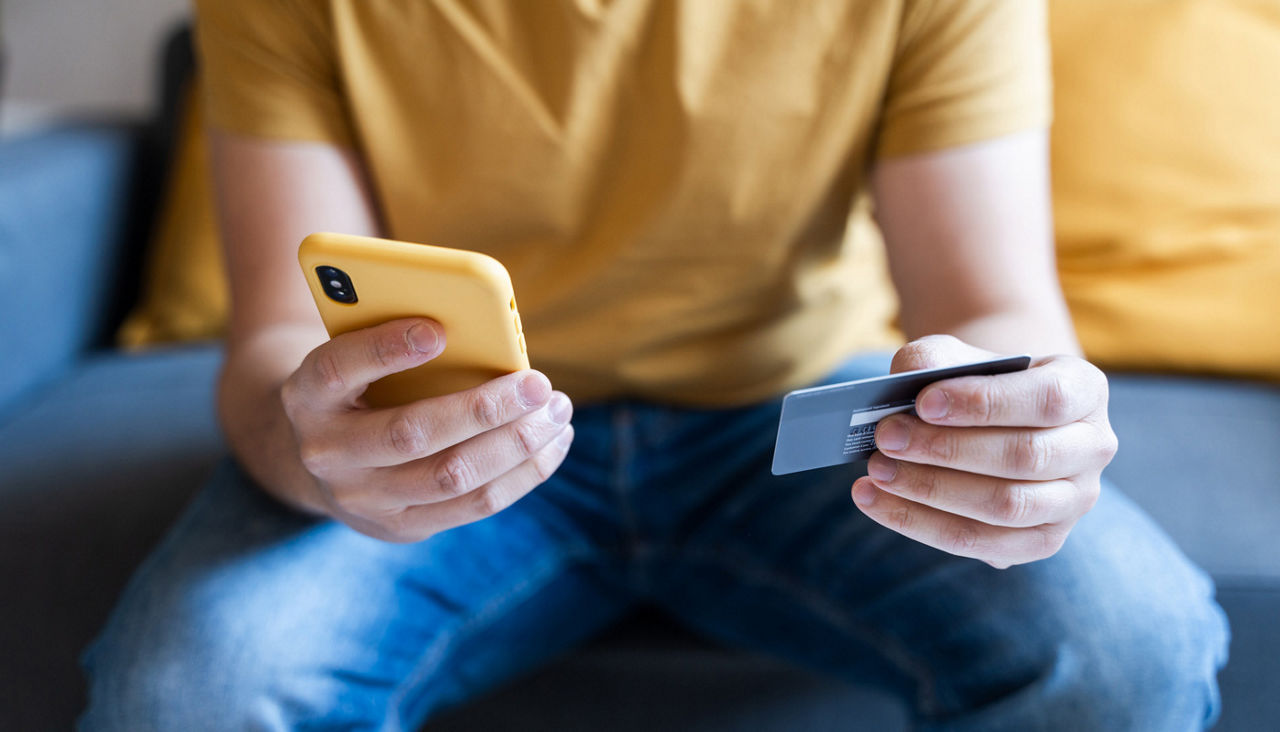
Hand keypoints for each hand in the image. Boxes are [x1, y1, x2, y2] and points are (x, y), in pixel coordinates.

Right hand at [280, 318, 573, 541]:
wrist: (316, 457)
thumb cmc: (358, 384)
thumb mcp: (356, 355)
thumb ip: (396, 340)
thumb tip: (486, 333)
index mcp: (307, 394)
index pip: (339, 368)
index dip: (385, 349)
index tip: (438, 329)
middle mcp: (326, 452)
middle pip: (412, 434)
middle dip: (483, 408)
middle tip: (538, 383)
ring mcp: (361, 499)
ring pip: (453, 477)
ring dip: (516, 444)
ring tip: (557, 411)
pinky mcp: (400, 528)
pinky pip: (474, 505)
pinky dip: (523, 473)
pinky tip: (553, 442)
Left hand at [851, 335, 1117, 567]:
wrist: (992, 418)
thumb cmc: (971, 381)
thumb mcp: (955, 355)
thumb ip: (932, 361)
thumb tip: (903, 385)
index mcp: (1084, 390)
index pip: (1047, 399)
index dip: (985, 403)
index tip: (923, 402)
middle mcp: (1092, 448)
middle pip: (1025, 457)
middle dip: (946, 449)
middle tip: (884, 437)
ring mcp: (1073, 501)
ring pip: (1007, 507)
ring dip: (931, 490)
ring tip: (875, 470)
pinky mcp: (1041, 541)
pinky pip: (981, 543)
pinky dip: (919, 523)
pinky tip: (874, 500)